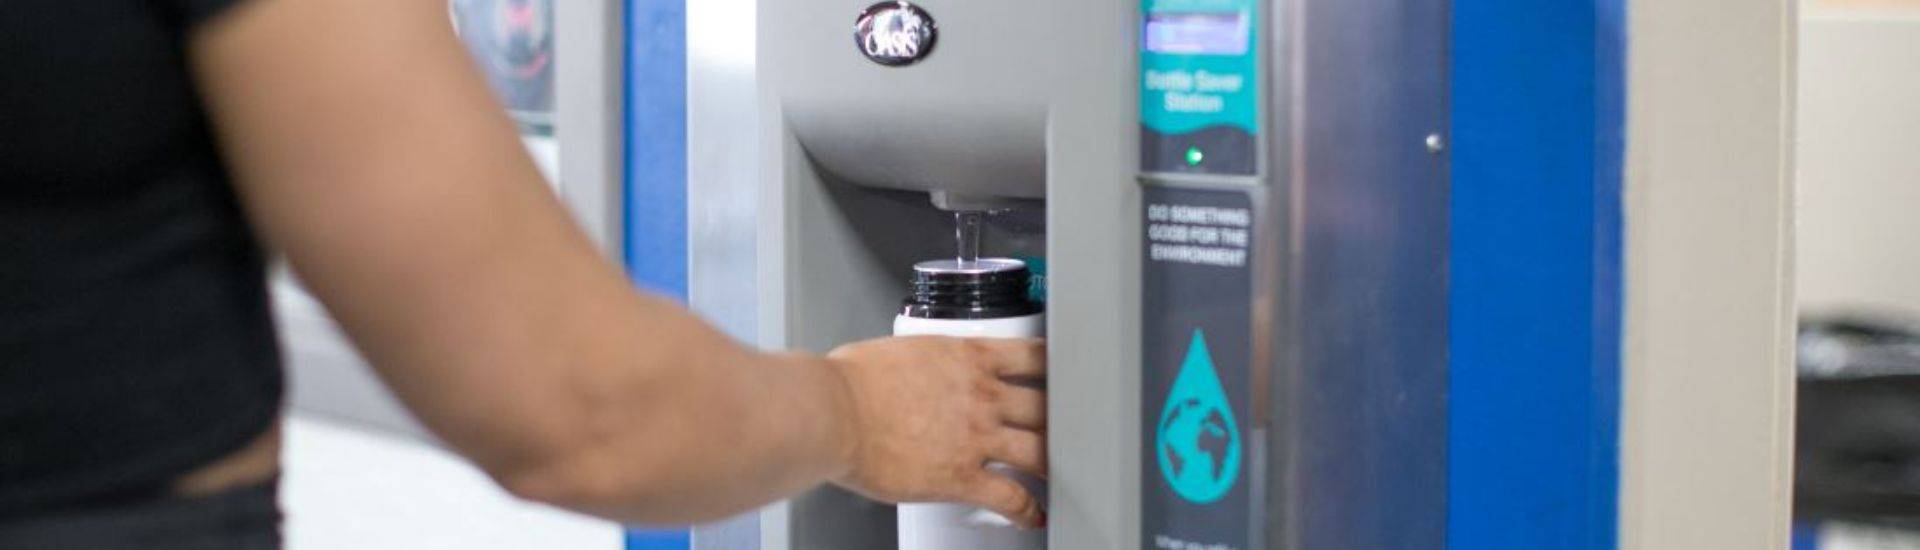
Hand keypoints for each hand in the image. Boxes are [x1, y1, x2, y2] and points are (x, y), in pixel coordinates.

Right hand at [825, 336, 1047, 528]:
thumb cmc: (851, 381)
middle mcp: (981, 394)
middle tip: (1064, 429)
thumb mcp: (901, 350)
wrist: (834, 412)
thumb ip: (925, 362)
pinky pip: (1012, 497)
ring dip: (1052, 465)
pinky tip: (1032, 516)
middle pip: (1045, 406)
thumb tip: (917, 372)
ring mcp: (977, 437)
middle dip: (1058, 419)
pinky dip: (1029, 510)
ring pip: (1039, 452)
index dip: (1052, 368)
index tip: (1057, 375)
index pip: (1032, 356)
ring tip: (1058, 474)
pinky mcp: (962, 476)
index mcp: (967, 356)